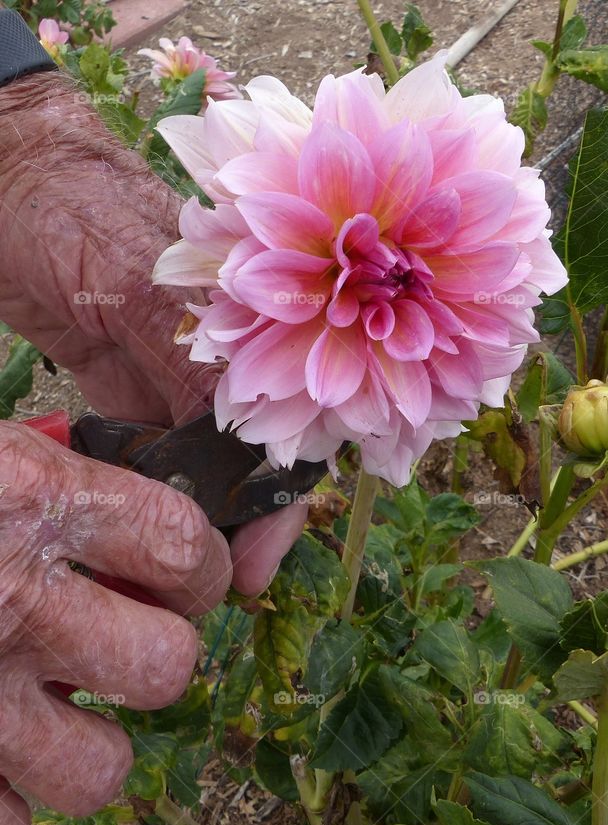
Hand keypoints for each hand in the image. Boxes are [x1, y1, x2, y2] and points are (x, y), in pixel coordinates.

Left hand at [0, 71, 306, 594]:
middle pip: (257, 450)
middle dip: (248, 517)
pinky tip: (146, 529)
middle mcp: (231, 353)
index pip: (295, 417)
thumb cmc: (78, 206)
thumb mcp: (137, 279)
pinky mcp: (132, 385)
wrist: (5, 177)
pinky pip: (152, 451)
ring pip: (207, 460)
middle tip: (229, 582)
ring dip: (201, 512)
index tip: (263, 556)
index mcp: (258, 318)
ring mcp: (180, 372)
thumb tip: (244, 435)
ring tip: (186, 572)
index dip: (283, 492)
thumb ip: (192, 358)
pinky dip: (151, 490)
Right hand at [0, 423, 231, 824]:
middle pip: (166, 666)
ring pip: (96, 769)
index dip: (203, 572)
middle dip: (158, 655)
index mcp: (34, 499)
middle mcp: (9, 597)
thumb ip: (77, 474)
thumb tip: (179, 533)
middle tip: (116, 639)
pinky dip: (9, 804)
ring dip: (88, 747)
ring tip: (50, 711)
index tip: (183, 576)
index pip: (189, 550)